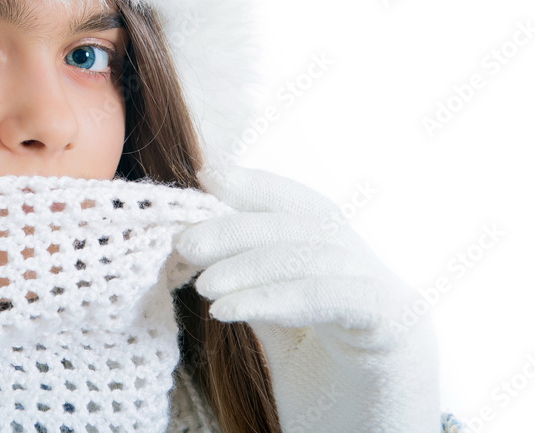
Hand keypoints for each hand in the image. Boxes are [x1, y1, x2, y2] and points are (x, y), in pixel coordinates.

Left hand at [174, 164, 440, 431]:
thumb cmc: (332, 406)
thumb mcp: (283, 341)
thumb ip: (258, 295)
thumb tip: (204, 257)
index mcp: (349, 270)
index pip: (305, 209)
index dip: (258, 186)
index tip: (207, 173)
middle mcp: (374, 275)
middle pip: (306, 225)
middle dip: (239, 225)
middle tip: (184, 242)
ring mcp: (391, 299)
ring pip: (317, 256)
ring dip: (249, 264)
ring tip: (200, 283)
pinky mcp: (397, 330)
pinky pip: (332, 297)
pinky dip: (275, 296)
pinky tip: (227, 309)